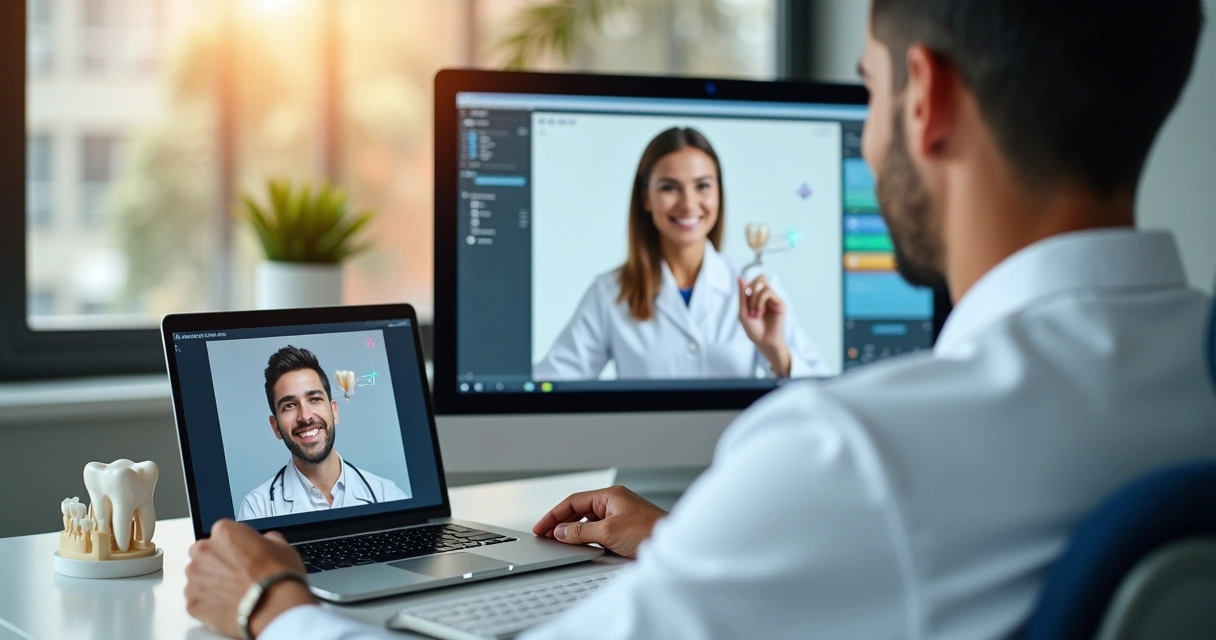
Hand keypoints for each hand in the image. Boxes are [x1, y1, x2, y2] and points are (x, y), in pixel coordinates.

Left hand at [186, 519, 315, 638]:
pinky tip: (228, 605)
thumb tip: (262, 544)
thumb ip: (263, 540)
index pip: (221, 532)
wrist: (274, 608)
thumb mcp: (281, 546)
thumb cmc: (277, 577)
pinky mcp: (193, 603)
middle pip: (203, 553)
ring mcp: (195, 579)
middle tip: (236, 574)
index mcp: (224, 532)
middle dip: (216, 562)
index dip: (233, 545)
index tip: (242, 555)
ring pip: (197, 578)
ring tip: (234, 593)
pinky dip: (208, 603)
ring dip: (210, 583)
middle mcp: (204, 552)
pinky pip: (197, 600)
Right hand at [532, 485, 666, 558]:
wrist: (674, 547)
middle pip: (579, 510)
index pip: (574, 501)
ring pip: (588, 522)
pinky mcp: (624, 530)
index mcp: (610, 496)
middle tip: (546, 535)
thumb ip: (582, 531)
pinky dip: (587, 538)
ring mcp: (619, 516)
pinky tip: (581, 547)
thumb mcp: (608, 532)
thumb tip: (562, 531)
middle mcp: (614, 503)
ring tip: (560, 542)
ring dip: (574, 531)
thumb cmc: (650, 532)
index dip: (554, 514)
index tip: (541, 526)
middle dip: (561, 523)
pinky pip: (598, 531)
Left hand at [737, 275, 790, 375]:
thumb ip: (742, 295)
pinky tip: (760, 313)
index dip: (747, 287)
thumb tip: (740, 278)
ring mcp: (774, 299)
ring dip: (754, 300)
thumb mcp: (743, 311)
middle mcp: (767, 297)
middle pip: (760, 278)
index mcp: (758, 297)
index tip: (744, 301)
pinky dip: (760, 302)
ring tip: (755, 313)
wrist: (763, 342)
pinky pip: (768, 292)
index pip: (754, 281)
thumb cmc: (754, 330)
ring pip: (763, 285)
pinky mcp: (780, 303)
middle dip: (751, 290)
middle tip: (750, 306)